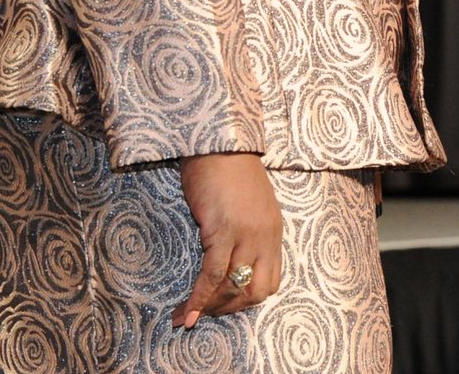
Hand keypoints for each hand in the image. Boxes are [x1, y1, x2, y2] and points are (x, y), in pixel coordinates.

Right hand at [172, 152, 283, 328]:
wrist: (219, 143)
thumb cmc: (228, 171)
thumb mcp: (249, 206)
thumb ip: (246, 232)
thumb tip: (228, 260)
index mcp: (273, 232)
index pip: (270, 282)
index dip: (247, 300)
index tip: (224, 305)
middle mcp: (265, 237)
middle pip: (255, 291)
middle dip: (229, 309)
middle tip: (205, 313)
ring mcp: (247, 235)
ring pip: (233, 287)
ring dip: (210, 308)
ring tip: (188, 315)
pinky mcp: (223, 231)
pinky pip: (212, 275)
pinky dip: (199, 298)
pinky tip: (186, 312)